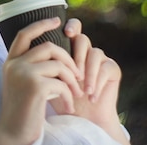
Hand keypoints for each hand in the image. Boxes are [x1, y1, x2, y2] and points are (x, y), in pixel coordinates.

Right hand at [0, 18, 83, 143]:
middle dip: (69, 59)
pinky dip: (70, 95)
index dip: (41, 24)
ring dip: (72, 79)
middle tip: (78, 75)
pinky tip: (68, 107)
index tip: (57, 20)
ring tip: (76, 93)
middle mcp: (14, 64)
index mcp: (10, 62)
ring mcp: (23, 74)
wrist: (13, 135)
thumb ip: (31, 67)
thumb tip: (55, 52)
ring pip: (59, 64)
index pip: (24, 33)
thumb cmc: (23, 112)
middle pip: (49, 46)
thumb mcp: (22, 84)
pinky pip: (62, 83)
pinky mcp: (35, 86)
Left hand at [51, 18, 128, 143]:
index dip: (71, 26)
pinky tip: (92, 96)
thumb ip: (47, 62)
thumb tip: (34, 48)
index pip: (73, 28)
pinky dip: (97, 83)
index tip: (66, 32)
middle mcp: (86, 49)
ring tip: (83, 90)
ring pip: (95, 53)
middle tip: (75, 72)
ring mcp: (100, 58)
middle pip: (83, 39)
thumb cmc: (61, 97)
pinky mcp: (112, 68)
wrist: (80, 119)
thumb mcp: (50, 78)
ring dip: (88, 73)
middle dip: (77, 55)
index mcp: (70, 47)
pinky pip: (106, 68)